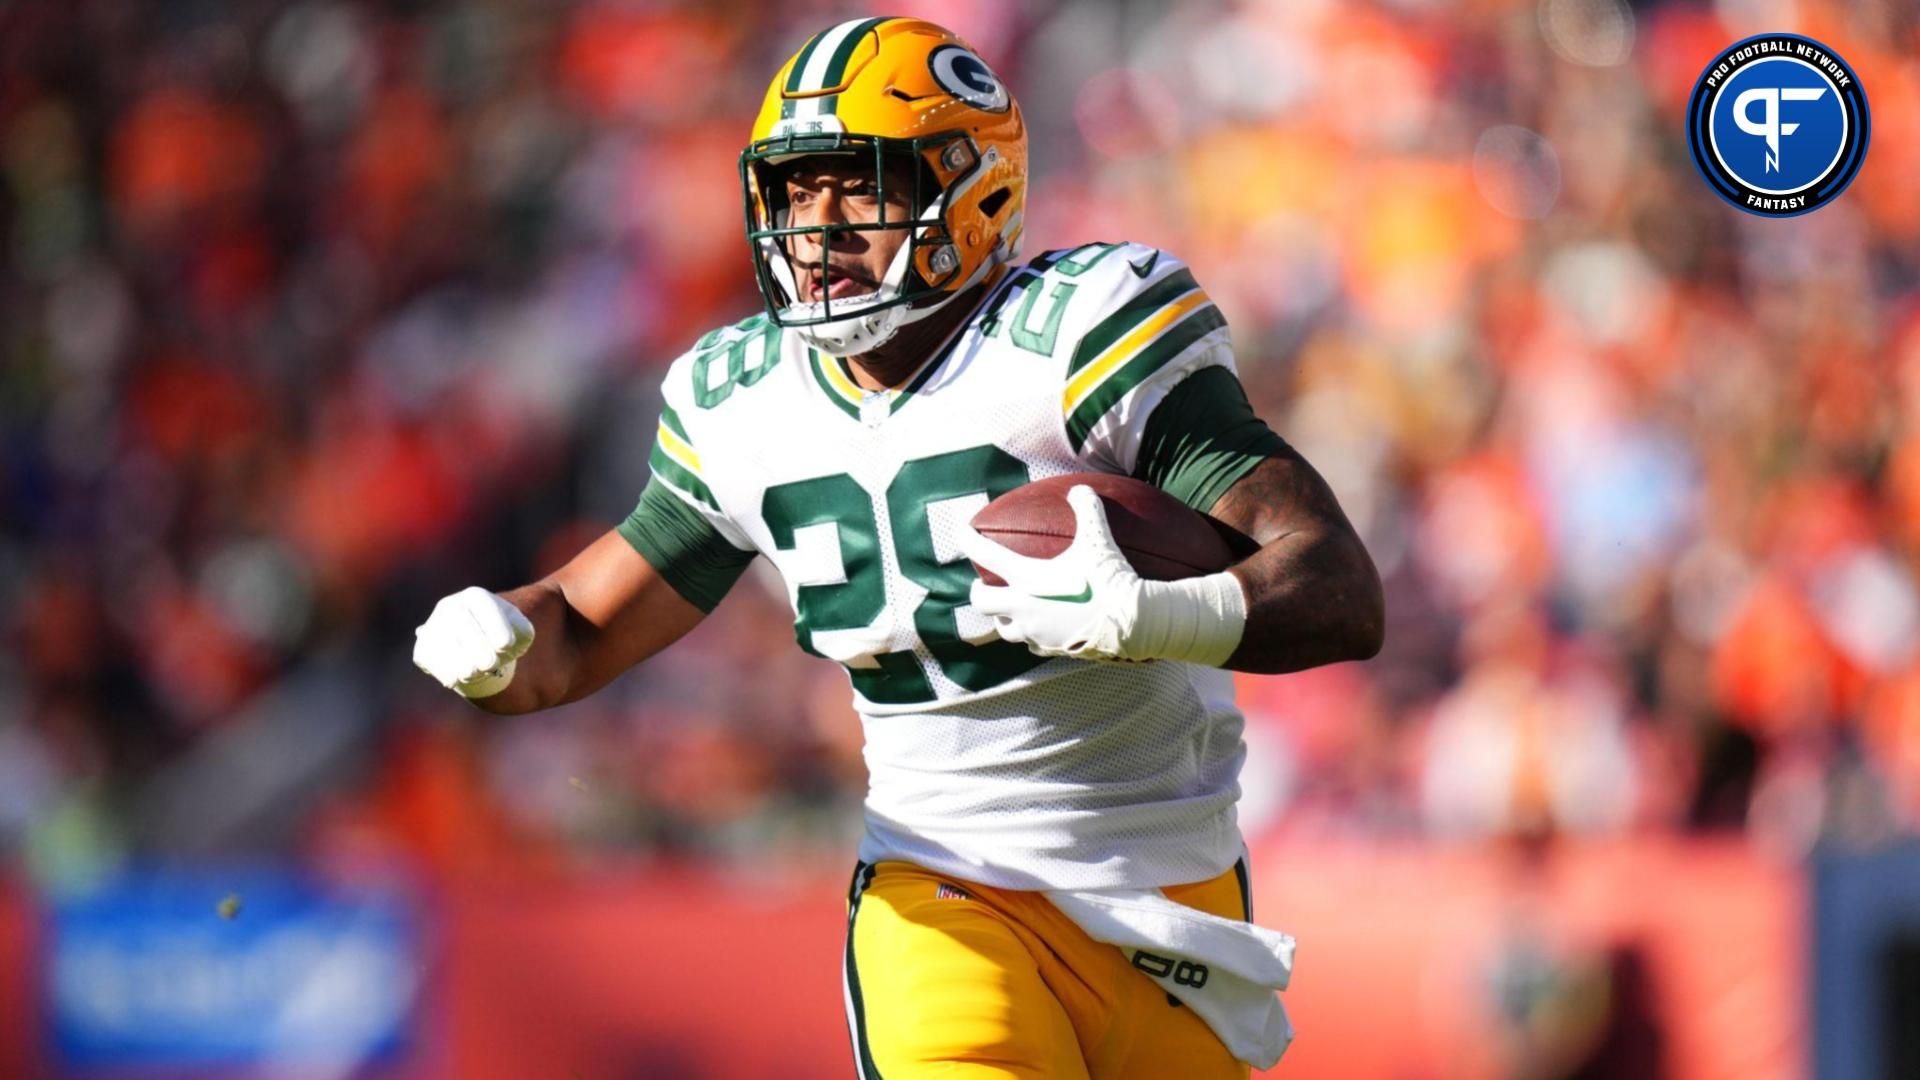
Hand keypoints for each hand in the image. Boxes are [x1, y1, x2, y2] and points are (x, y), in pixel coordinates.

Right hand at [413, 586, 535, 698]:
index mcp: (476, 598)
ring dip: (460, 662)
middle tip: (490, 664)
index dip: (494, 624)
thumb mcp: (520, 632)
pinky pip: (428, 659)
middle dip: (476, 647)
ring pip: (441, 642)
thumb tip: (506, 644)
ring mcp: (434, 627)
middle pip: (460, 622)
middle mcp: (450, 607)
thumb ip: (522, 632)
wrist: (481, 649)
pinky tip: (454, 680)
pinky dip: (443, 671)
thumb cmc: (504, 637)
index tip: (506, 645)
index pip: (483, 605)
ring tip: (475, 673)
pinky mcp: (424, 648)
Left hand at [962, 485, 1144, 660]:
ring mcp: (1035, 632)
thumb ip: (1087, 509)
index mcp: (1026, 578)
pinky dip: (1030, 634)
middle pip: (982, 602)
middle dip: (979, 591)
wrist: (1132, 622)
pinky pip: (1031, 643)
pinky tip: (1040, 627)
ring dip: (1002, 617)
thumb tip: (1081, 489)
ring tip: (1008, 609)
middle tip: (982, 584)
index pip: (985, 556)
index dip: (968, 541)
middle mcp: (1023, 608)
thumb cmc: (1110, 577)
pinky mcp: (1051, 648)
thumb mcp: (1098, 538)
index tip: (961, 532)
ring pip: (1004, 629)